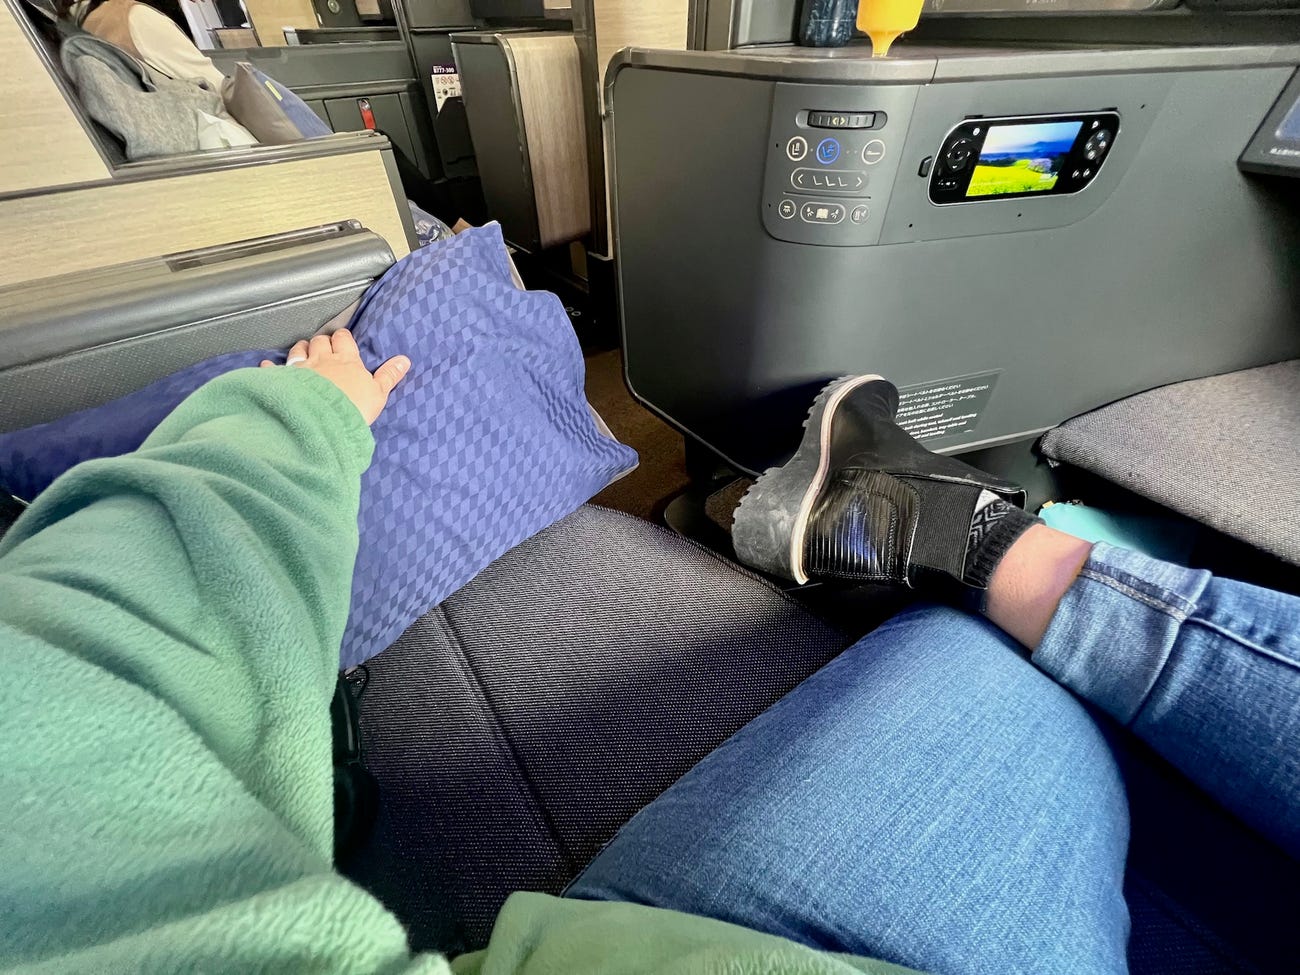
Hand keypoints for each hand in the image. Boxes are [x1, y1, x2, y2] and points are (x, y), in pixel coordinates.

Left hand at [261, 330, 409, 425]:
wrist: (324, 419)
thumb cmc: (354, 407)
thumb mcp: (378, 393)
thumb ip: (389, 376)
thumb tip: (404, 360)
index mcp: (346, 360)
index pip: (343, 340)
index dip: (342, 338)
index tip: (342, 339)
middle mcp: (322, 359)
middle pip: (319, 341)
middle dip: (320, 341)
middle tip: (322, 346)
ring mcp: (300, 369)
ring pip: (298, 349)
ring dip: (300, 348)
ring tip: (302, 351)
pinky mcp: (283, 380)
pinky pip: (273, 369)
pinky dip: (271, 367)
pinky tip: (267, 366)